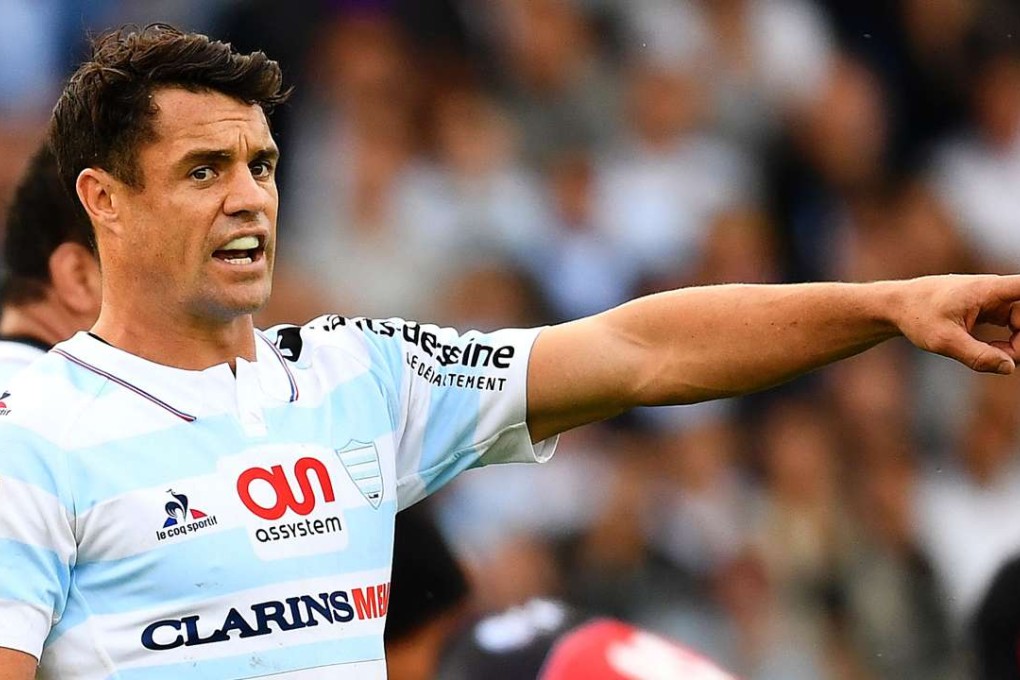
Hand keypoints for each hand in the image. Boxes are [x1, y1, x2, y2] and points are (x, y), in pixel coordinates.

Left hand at [895, 274, 1019, 374]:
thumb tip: (1009, 368)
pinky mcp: (991, 312)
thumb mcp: (943, 341)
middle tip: (1005, 359)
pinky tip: (992, 354)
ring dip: (1015, 346)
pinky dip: (1006, 345)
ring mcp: (995, 302)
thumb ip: (977, 356)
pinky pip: (1013, 330)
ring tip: (990, 357)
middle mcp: (997, 292)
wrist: (897, 306)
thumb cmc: (917, 316)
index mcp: (989, 290)